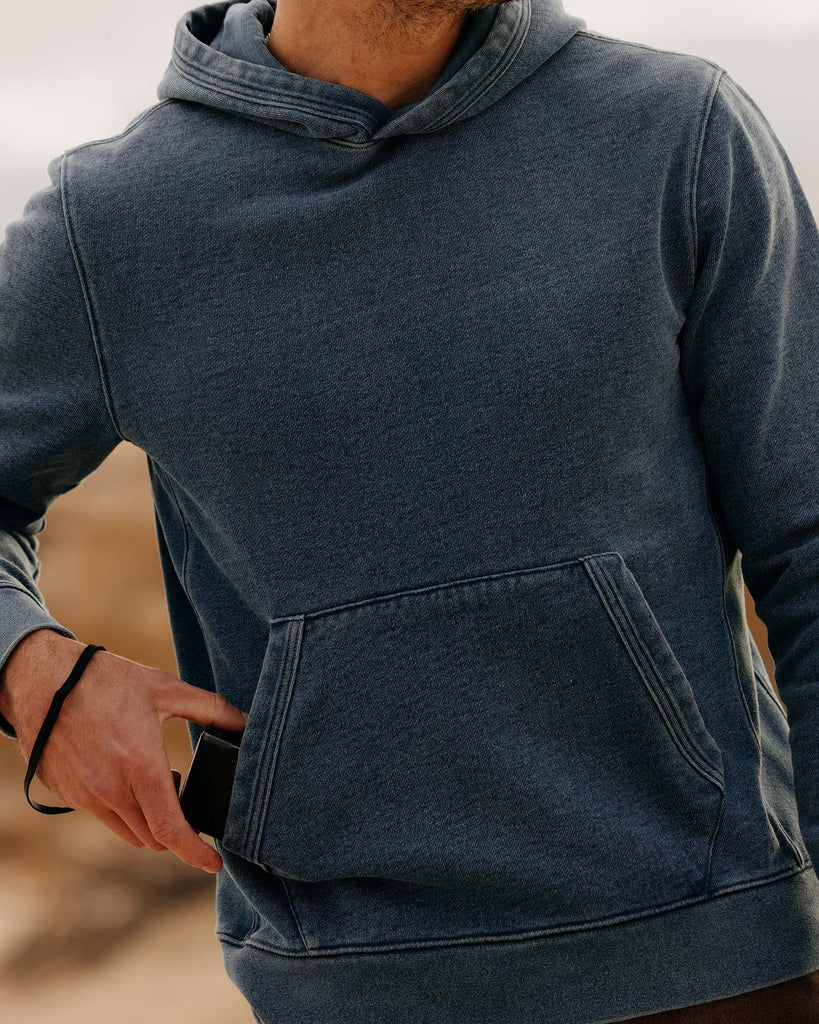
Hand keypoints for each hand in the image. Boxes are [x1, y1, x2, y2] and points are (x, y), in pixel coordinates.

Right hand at [0, 629, 247, 872]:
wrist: (41, 680)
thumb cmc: (105, 680)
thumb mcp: (166, 688)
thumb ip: (212, 709)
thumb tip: (247, 723)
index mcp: (141, 768)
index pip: (172, 830)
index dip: (197, 853)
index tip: (215, 863)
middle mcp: (112, 791)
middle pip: (154, 838)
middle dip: (177, 829)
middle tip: (184, 792)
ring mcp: (86, 797)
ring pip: (129, 832)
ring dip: (150, 821)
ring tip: (157, 780)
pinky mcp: (68, 795)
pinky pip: (104, 817)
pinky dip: (124, 809)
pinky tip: (126, 774)